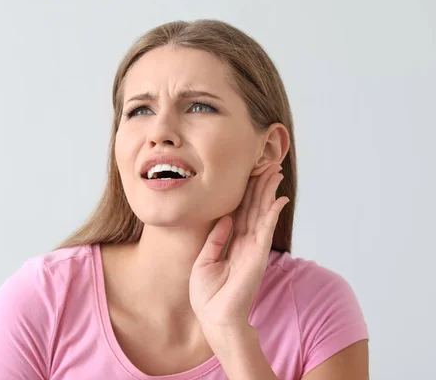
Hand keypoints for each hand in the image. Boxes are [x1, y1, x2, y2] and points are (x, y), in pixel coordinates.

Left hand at [189, 163, 288, 330]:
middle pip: (254, 208)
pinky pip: (266, 229)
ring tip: (275, 173)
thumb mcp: (205, 261)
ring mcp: (253, 249)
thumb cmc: (208, 296)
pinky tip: (279, 199)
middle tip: (269, 165)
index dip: (245, 193)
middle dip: (261, 186)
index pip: (241, 212)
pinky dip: (272, 213)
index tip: (250, 174)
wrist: (214, 318)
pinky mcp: (257, 256)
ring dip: (269, 193)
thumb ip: (216, 239)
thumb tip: (224, 218)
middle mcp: (246, 244)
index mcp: (233, 244)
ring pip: (262, 214)